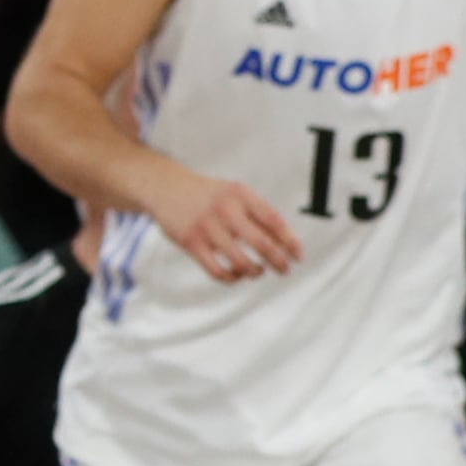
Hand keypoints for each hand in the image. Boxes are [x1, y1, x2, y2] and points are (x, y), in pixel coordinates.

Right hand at [147, 167, 302, 281]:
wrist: (166, 187)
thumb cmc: (209, 195)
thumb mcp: (235, 193)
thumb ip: (259, 214)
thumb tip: (288, 243)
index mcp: (241, 195)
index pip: (274, 221)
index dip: (290, 241)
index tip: (299, 256)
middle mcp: (226, 209)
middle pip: (262, 243)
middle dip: (279, 262)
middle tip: (284, 270)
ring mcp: (207, 227)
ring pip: (241, 262)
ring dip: (255, 272)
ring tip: (258, 272)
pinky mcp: (191, 242)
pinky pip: (217, 270)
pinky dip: (231, 278)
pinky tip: (235, 275)